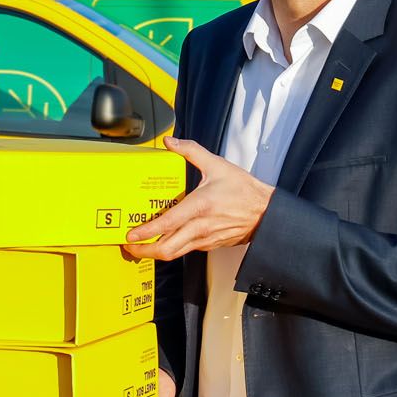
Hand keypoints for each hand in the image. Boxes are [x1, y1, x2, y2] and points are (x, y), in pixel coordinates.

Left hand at [124, 138, 272, 261]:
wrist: (266, 212)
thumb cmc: (244, 190)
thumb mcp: (217, 165)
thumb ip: (191, 151)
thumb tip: (170, 142)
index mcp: (200, 206)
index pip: (167, 224)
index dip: (146, 232)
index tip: (130, 235)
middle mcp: (201, 227)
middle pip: (167, 249)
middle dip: (144, 251)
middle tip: (130, 247)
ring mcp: (205, 239)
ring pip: (176, 254)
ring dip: (156, 253)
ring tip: (142, 248)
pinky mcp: (210, 245)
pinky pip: (187, 250)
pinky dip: (172, 249)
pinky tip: (165, 241)